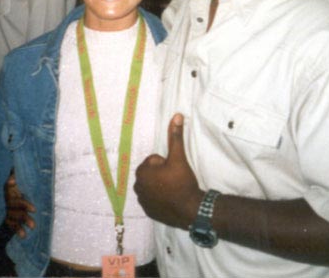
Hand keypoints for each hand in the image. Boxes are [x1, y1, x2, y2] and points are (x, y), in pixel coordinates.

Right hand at [4, 172, 35, 237]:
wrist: (2, 176)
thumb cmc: (16, 174)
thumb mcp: (16, 174)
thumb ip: (13, 176)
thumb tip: (12, 180)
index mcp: (8, 190)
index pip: (15, 200)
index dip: (24, 205)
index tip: (34, 210)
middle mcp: (5, 199)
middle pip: (13, 210)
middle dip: (23, 218)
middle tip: (33, 225)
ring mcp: (5, 206)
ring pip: (11, 217)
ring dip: (18, 226)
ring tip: (24, 235)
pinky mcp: (5, 212)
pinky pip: (9, 221)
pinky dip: (15, 228)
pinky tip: (22, 236)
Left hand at [134, 113, 203, 228]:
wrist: (191, 210)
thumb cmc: (182, 181)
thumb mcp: (178, 157)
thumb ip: (175, 137)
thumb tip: (176, 115)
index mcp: (141, 172)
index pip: (153, 161)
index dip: (166, 164)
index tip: (174, 171)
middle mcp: (137, 187)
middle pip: (152, 174)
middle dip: (162, 174)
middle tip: (175, 180)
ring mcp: (142, 201)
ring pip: (153, 186)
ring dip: (161, 186)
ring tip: (174, 190)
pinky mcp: (148, 212)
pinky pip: (153, 200)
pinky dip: (161, 199)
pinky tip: (171, 200)